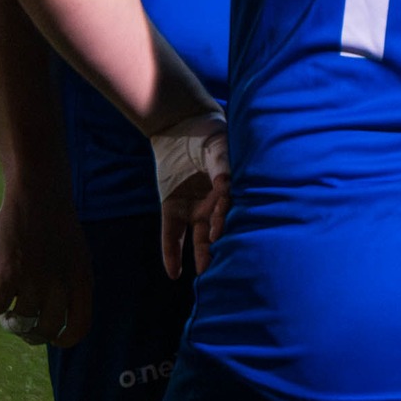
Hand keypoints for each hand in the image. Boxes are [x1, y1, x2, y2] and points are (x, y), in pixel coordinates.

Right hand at [0, 183, 92, 347]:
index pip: (79, 327)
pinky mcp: (8, 272)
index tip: (52, 338)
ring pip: (21, 322)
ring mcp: (34, 279)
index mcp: (81, 280)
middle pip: (46, 329)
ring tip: (9, 309)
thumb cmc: (56, 224)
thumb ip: (70, 286)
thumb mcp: (75, 255)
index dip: (64, 339)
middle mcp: (61, 283)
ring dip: (12, 320)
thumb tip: (53, 321)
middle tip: (23, 326)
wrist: (38, 191)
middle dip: (33, 334)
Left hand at [154, 114, 230, 279]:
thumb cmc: (209, 135)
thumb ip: (221, 167)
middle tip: (223, 267)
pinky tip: (172, 272)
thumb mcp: (218, 149)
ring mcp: (193, 208)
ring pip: (198, 238)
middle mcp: (214, 204)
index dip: (224, 221)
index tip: (218, 232)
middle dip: (220, 248)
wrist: (181, 125)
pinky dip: (171, 253)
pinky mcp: (172, 210)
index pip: (230, 211)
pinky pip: (172, 234)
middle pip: (218, 231)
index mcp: (229, 191)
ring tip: (204, 274)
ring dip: (201, 255)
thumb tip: (227, 185)